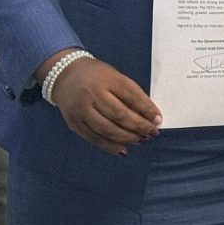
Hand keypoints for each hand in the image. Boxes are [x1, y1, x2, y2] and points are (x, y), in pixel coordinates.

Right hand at [44, 53, 161, 155]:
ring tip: (140, 140)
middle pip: (119, 114)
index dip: (146, 109)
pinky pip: (94, 138)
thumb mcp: (114, 76)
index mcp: (107, 79)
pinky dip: (110, 146)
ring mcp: (82, 110)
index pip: (131, 95)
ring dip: (126, 138)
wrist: (64, 75)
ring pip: (107, 129)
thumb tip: (149, 114)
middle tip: (152, 133)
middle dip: (138, 126)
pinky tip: (122, 149)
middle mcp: (93, 94)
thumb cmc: (96, 75)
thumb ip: (130, 93)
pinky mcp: (74, 123)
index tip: (158, 119)